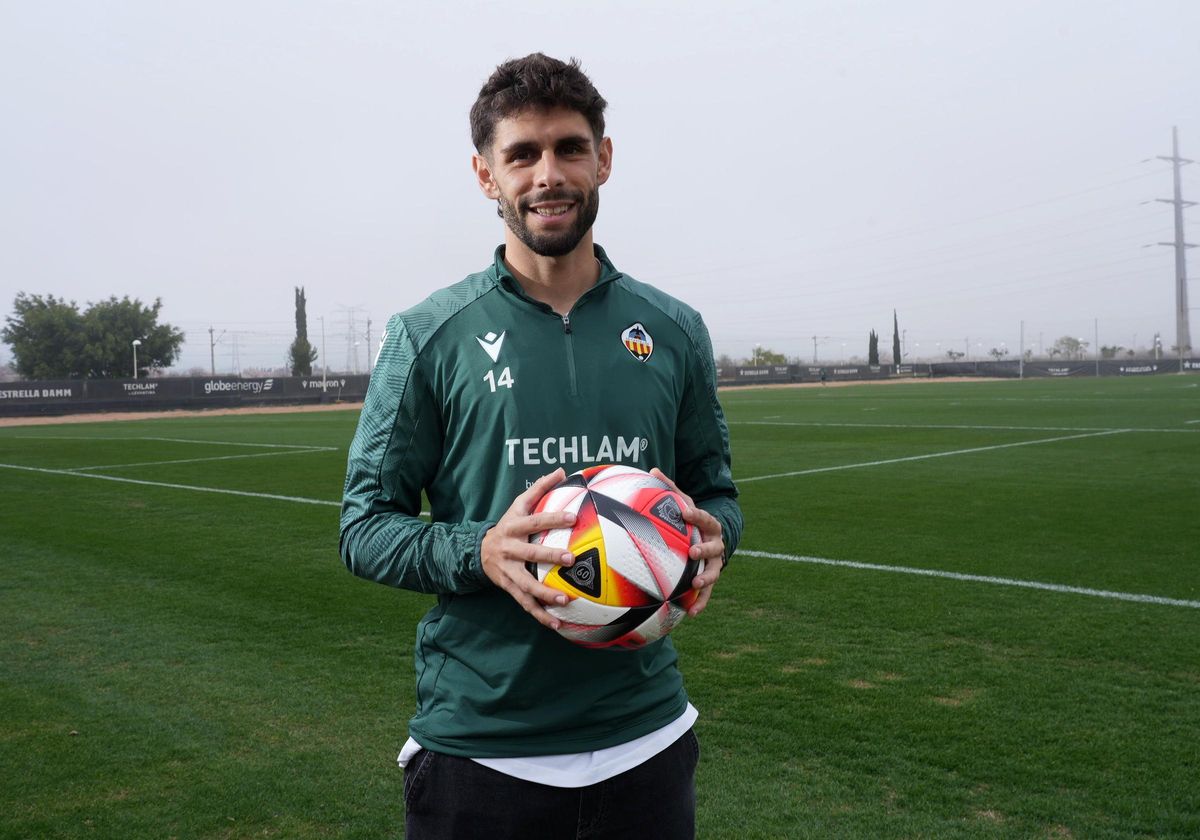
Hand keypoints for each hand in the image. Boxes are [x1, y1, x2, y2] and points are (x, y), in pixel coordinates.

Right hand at [480, 468, 577, 629]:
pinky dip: (540, 615)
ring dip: (545, 593)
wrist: (478, 551)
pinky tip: (558, 624)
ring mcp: (507, 571)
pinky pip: (525, 603)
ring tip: (566, 600)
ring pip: (526, 584)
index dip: (553, 518)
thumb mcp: (518, 505)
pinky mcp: (508, 587)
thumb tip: (563, 470)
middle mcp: (509, 549)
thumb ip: (540, 488)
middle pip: (529, 553)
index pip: (535, 521)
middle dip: (549, 556)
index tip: (573, 517)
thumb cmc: (508, 525)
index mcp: (513, 527)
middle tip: (571, 558)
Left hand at [649, 468, 725, 616]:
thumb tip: (652, 470)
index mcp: (708, 525)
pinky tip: (691, 613)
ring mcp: (714, 562)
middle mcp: (715, 544)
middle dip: (705, 548)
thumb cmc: (692, 520)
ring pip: (714, 571)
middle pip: (714, 546)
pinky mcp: (710, 578)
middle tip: (693, 550)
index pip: (704, 517)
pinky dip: (700, 602)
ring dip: (706, 578)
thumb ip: (670, 489)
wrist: (712, 537)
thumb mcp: (684, 503)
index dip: (696, 515)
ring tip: (696, 584)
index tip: (685, 512)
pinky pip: (706, 593)